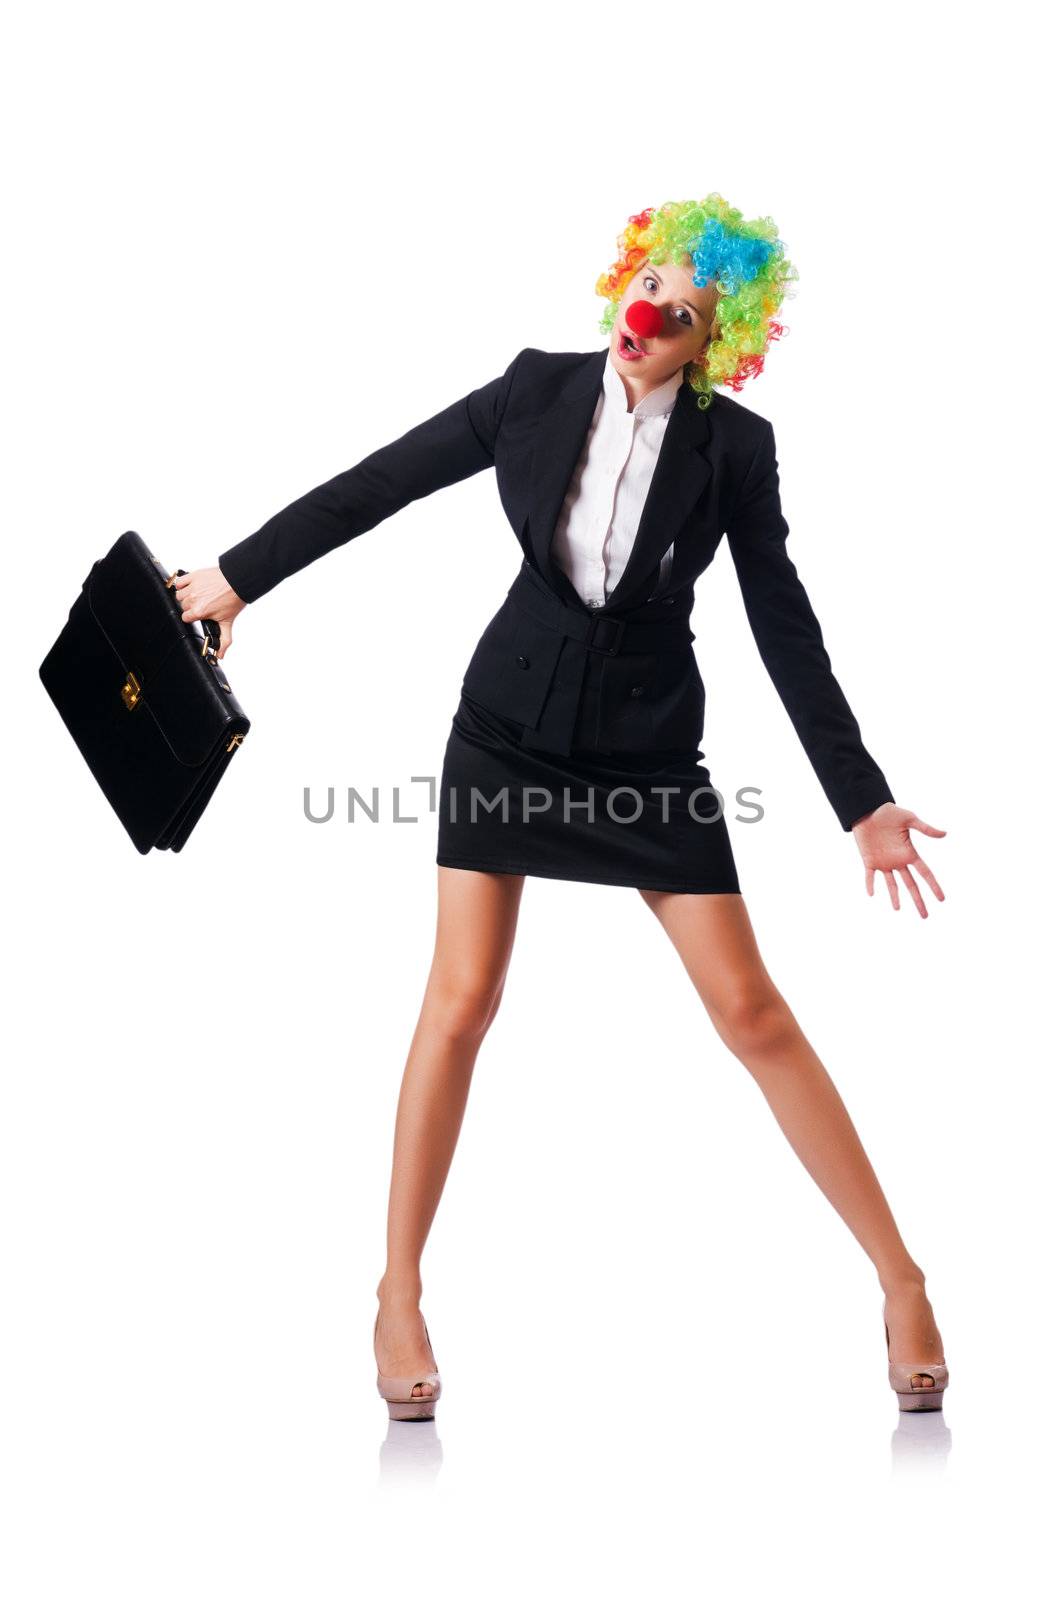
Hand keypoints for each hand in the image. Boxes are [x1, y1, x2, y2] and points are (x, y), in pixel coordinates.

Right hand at [172, 566, 245, 659]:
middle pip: (183, 606)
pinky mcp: (193, 576)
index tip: (199, 614)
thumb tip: (220, 654)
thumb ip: (224, 640)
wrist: (238, 581)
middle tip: (202, 604)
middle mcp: (193, 599)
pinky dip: (183, 584)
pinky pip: (180, 582)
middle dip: (191, 607)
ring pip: (180, 595)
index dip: (192, 617)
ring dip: (186, 596)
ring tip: (198, 596)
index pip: (185, 618)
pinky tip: (192, 587)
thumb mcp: (228, 622)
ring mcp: (192, 587)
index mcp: (199, 611)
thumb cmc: (233, 599)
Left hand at [851, 803, 945, 917]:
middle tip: (925, 916)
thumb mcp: (909, 819)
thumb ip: (925, 828)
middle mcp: (898, 861)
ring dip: (894, 896)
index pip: (925, 873)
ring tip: (897, 909)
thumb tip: (945, 834)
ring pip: (891, 884)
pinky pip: (870, 876)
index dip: (933, 886)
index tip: (941, 899)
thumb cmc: (889, 813)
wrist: (868, 810)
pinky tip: (871, 893)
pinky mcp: (869, 860)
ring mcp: (884, 862)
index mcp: (909, 853)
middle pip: (911, 885)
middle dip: (918, 900)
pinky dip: (870, 884)